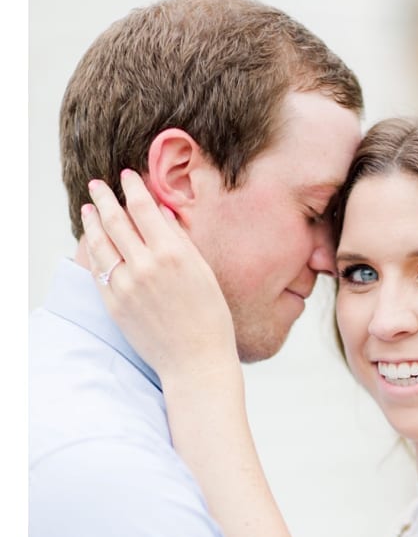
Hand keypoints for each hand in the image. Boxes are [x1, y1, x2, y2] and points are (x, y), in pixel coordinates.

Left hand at [81, 170, 236, 383]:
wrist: (195, 360)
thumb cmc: (210, 318)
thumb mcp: (204, 273)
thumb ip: (180, 240)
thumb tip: (161, 213)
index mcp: (173, 254)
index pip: (144, 209)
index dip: (133, 189)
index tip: (128, 177)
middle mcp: (145, 266)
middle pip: (116, 220)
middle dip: (105, 199)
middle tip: (98, 185)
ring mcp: (125, 285)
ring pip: (100, 243)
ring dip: (92, 221)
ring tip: (89, 209)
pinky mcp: (113, 303)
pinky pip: (98, 269)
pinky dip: (93, 250)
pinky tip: (92, 240)